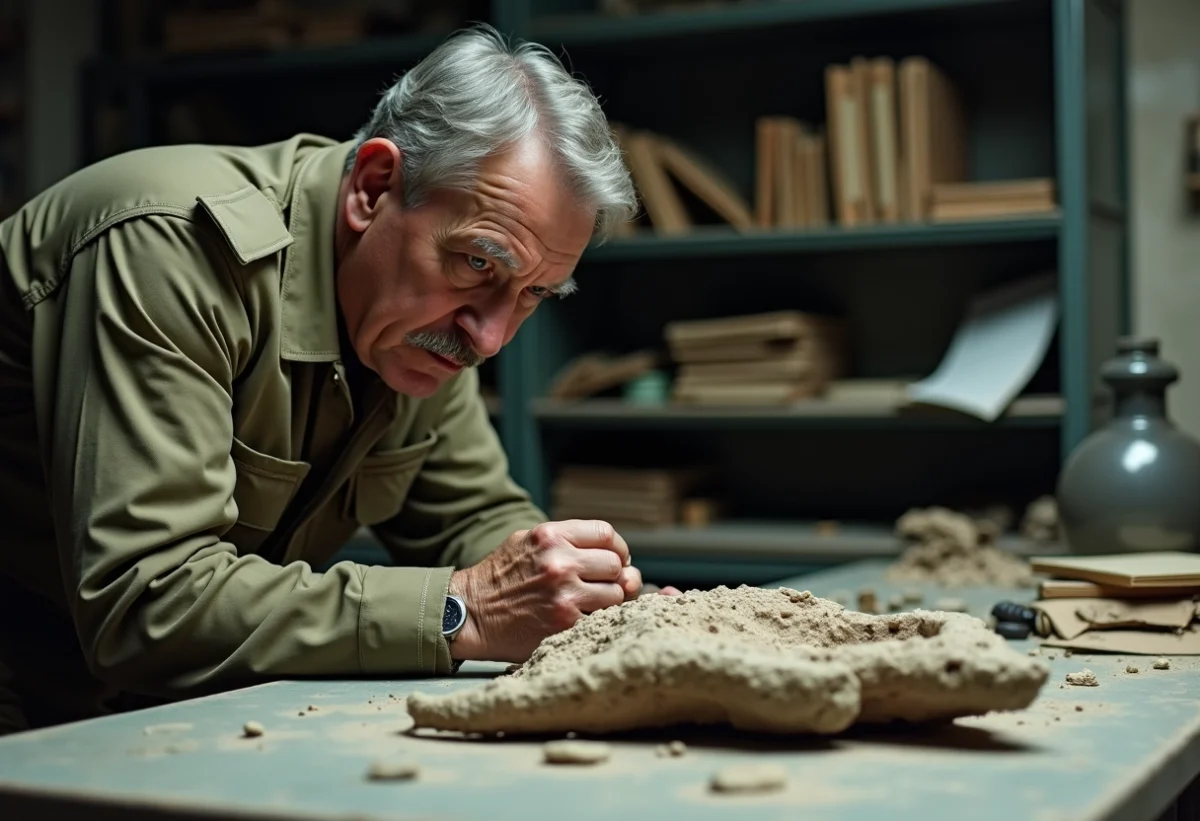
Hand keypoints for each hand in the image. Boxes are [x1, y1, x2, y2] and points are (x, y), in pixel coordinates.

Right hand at [447, 520, 666, 662]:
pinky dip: (597, 619)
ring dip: (609, 600)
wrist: (469, 613)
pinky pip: (603, 618)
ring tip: (591, 603)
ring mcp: (565, 594)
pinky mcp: (565, 624)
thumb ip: (567, 541)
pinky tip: (582, 619)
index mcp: (550, 537)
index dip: (617, 548)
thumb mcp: (526, 541)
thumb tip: (616, 556)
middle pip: (615, 565)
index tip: (616, 559)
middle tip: (601, 585)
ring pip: (617, 594)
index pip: (606, 535)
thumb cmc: (499, 578)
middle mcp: (560, 562)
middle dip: (613, 576)